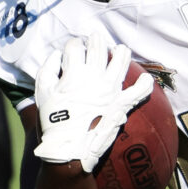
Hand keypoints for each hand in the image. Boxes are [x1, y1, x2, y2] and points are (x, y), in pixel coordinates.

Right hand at [32, 35, 154, 170]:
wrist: (70, 149)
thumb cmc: (53, 121)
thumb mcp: (42, 93)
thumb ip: (48, 69)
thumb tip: (58, 55)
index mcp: (73, 74)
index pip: (75, 47)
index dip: (73, 45)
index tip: (74, 48)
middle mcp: (94, 77)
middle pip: (98, 48)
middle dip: (95, 41)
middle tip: (95, 39)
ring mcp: (110, 89)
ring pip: (120, 60)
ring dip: (120, 52)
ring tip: (119, 49)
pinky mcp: (121, 103)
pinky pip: (138, 91)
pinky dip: (144, 84)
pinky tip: (145, 78)